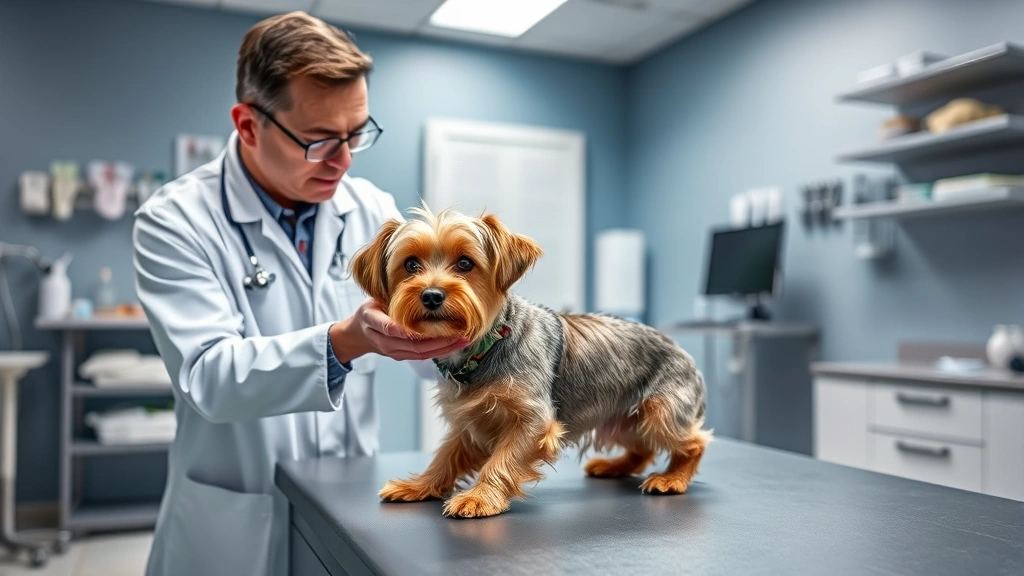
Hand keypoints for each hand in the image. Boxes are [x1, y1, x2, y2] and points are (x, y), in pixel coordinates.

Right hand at [330, 299, 468, 363]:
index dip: (413, 330)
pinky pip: (423, 356)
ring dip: (444, 349)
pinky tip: (453, 345)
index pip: (394, 330)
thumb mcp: (368, 307)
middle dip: (439, 342)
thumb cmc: (368, 315)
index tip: (431, 327)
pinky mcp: (403, 356)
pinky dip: (439, 351)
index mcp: (376, 326)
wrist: (360, 335)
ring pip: (422, 353)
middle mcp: (387, 344)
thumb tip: (403, 303)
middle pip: (415, 346)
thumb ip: (383, 308)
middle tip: (458, 334)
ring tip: (462, 341)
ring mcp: (396, 353)